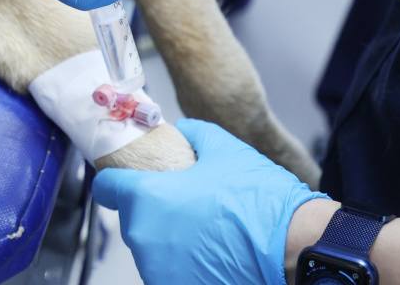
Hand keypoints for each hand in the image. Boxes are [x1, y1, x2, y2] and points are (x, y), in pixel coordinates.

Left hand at [92, 119, 328, 284]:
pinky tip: (211, 250)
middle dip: (153, 208)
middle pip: (133, 218)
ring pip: (152, 247)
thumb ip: (194, 135)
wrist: (293, 245)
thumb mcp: (224, 149)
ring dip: (169, 237)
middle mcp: (145, 239)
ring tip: (205, 227)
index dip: (114, 178)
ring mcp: (159, 271)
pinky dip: (184, 261)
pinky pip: (169, 270)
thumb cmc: (257, 200)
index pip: (106, 188)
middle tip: (185, 200)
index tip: (122, 177)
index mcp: (148, 199)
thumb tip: (184, 130)